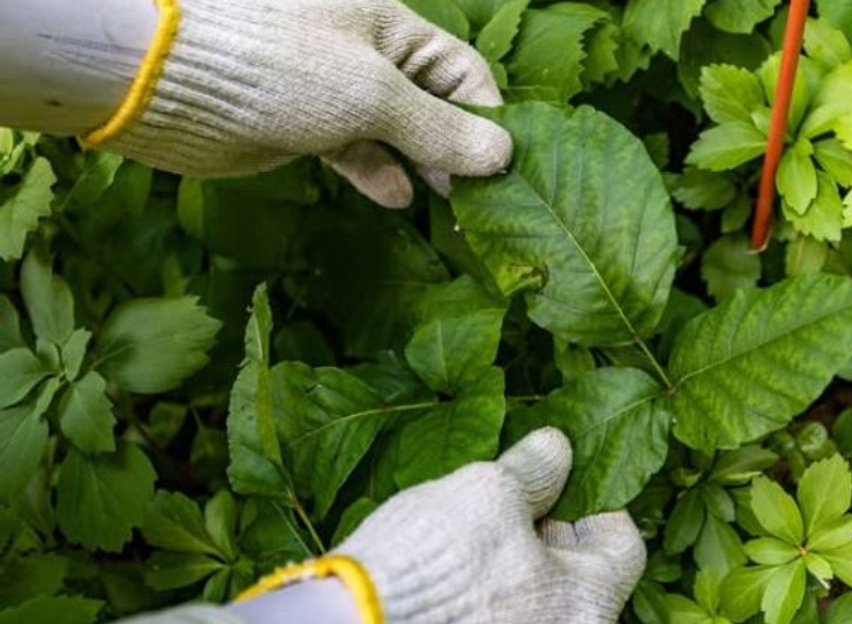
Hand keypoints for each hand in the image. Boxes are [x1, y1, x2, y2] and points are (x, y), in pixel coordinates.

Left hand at [89, 0, 511, 207]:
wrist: (168, 82)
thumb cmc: (279, 69)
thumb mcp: (372, 94)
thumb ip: (438, 129)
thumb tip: (503, 155)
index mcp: (392, 26)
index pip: (463, 72)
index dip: (486, 118)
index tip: (503, 170)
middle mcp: (370, 55)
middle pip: (435, 106)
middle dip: (457, 150)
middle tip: (480, 201)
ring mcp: (337, 93)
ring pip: (398, 134)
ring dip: (422, 168)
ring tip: (444, 206)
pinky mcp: (308, 128)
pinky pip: (359, 152)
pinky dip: (379, 174)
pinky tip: (396, 197)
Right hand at [334, 428, 645, 623]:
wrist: (350, 621)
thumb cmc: (431, 560)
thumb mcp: (488, 492)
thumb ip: (536, 470)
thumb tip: (558, 449)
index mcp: (588, 606)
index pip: (622, 546)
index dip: (594, 503)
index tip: (561, 483)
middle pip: (579, 575)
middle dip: (549, 530)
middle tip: (512, 500)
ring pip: (539, 595)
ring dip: (517, 558)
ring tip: (476, 528)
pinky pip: (505, 614)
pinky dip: (491, 588)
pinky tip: (455, 564)